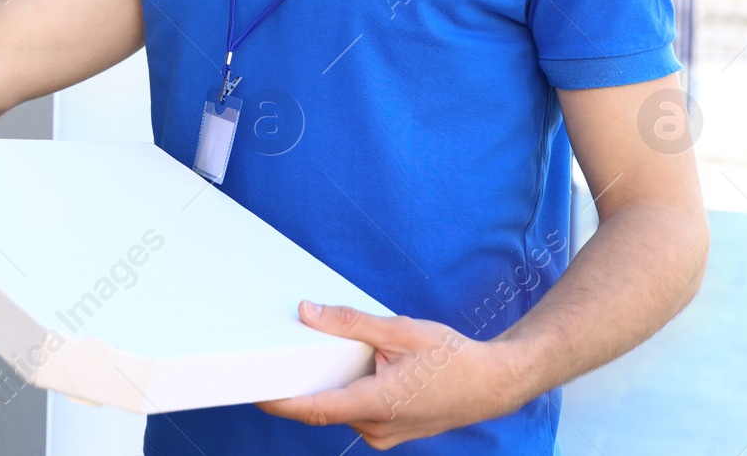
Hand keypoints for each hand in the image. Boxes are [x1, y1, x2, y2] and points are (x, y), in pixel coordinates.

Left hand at [256, 302, 523, 449]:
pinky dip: (346, 392)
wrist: (493, 384)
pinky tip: (349, 369)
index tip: (253, 391)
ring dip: (327, 387)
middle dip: (300, 386)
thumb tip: (307, 312)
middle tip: (274, 358)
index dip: (280, 402)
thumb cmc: (452, 357)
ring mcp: (385, 433)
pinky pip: (356, 412)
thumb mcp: (400, 330)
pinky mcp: (391, 430)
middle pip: (323, 408)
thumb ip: (349, 323)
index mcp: (377, 404)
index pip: (315, 410)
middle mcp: (377, 427)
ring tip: (314, 356)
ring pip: (340, 410)